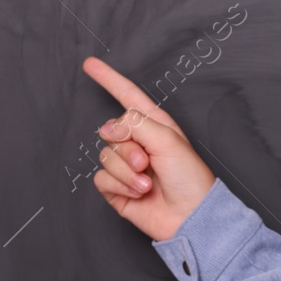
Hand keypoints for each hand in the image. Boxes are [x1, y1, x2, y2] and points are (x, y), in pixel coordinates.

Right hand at [81, 56, 216, 241]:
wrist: (190, 215)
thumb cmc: (190, 177)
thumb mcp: (167, 138)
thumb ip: (134, 123)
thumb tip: (107, 128)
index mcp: (153, 125)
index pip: (126, 95)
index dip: (108, 79)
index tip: (90, 64)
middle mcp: (138, 143)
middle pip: (110, 130)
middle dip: (127, 147)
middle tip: (147, 161)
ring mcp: (126, 166)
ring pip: (105, 156)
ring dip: (126, 171)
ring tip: (146, 180)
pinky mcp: (117, 188)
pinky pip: (101, 178)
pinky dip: (119, 185)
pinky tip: (138, 192)